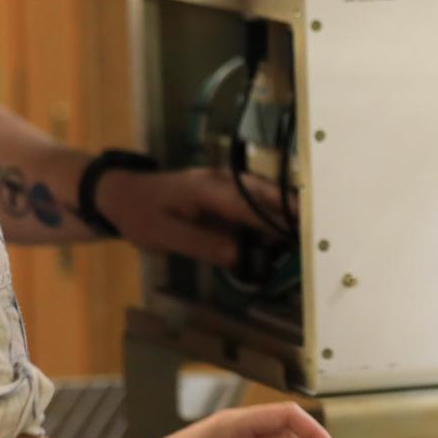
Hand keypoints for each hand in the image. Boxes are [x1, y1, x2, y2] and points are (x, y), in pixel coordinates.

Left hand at [96, 166, 293, 265]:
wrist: (119, 195)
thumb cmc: (140, 214)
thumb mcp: (166, 236)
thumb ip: (203, 244)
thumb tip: (240, 256)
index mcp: (209, 188)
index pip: (251, 203)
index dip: (278, 218)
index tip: (303, 231)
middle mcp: (222, 181)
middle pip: (265, 193)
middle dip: (292, 211)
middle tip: (318, 234)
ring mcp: (223, 185)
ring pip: (262, 196)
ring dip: (283, 213)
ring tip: (307, 235)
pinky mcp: (222, 195)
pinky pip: (251, 203)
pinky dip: (269, 216)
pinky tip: (280, 235)